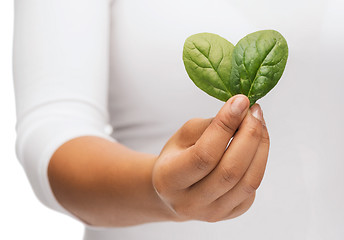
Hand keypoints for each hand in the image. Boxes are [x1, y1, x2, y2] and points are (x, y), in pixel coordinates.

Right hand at [152, 95, 269, 221]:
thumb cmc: (177, 157)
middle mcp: (190, 202)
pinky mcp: (230, 214)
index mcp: (169, 179)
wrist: (174, 191)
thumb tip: (243, 111)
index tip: (241, 101)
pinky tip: (252, 146)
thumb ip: (210, 126)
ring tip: (259, 124)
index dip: (226, 126)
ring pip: (249, 181)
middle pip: (230, 170)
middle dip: (249, 135)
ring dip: (260, 147)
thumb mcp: (182, 137)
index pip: (204, 154)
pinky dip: (258, 162)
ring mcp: (212, 213)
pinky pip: (252, 188)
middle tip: (254, 110)